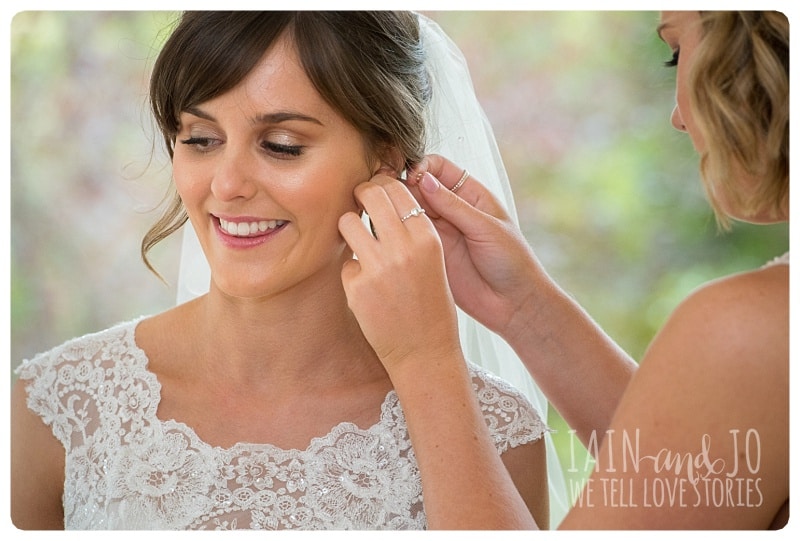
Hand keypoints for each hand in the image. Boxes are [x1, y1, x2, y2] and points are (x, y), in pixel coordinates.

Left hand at [338, 173, 462, 372]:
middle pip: (370, 194)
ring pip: (348, 222)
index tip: (374, 190)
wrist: (426, 352)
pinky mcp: (358, 288)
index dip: (381, 184)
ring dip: (350, 228)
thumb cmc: (432, 306)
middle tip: (358, 202)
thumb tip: (385, 196)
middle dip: (360, 194)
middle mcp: (404, 247)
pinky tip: (368, 287)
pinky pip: (346, 262)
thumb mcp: (435, 260)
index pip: (397, 188)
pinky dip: (353, 271)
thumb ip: (414, 230)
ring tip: (360, 242)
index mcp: (428, 237)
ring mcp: (379, 267)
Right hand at [405, 154, 545, 340]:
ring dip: (395, 208)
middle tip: (387, 193)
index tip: (411, 179)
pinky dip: (395, 232)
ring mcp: (438, 232)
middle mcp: (451, 210)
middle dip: (402, 186)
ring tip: (383, 212)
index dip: (422, 168)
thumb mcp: (486, 228)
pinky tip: (388, 232)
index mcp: (470, 194)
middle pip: (418, 187)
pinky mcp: (428, 253)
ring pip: (408, 211)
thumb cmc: (512, 262)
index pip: (438, 168)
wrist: (513, 304)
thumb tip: (424, 180)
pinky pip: (407, 236)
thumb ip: (455, 206)